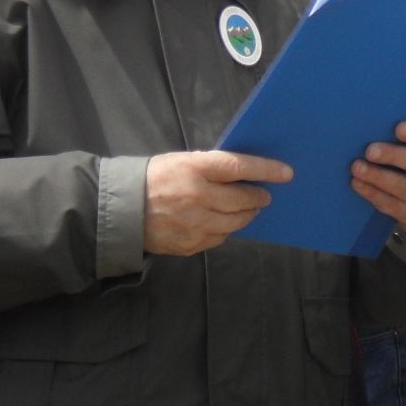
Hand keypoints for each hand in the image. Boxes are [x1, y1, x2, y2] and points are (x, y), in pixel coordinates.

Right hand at [143, 150, 292, 255]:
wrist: (119, 210)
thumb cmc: (155, 178)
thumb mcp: (181, 161)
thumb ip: (210, 167)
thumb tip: (244, 173)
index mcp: (195, 169)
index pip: (240, 166)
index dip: (266, 169)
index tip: (286, 173)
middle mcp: (197, 196)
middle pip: (242, 199)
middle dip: (258, 197)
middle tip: (264, 195)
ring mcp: (194, 224)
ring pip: (236, 223)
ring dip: (246, 215)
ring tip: (248, 209)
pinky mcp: (190, 244)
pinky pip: (219, 238)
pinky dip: (224, 230)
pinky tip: (221, 222)